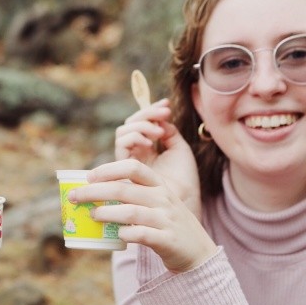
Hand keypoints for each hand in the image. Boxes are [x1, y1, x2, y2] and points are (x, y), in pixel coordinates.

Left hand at [69, 160, 216, 273]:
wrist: (198, 252)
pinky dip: (126, 233)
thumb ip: (132, 196)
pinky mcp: (167, 240)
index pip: (133, 167)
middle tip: (75, 197)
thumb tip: (93, 194)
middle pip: (124, 189)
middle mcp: (163, 199)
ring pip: (131, 211)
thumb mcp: (156, 203)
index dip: (109, 169)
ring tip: (92, 215)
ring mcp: (166, 219)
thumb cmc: (167, 225)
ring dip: (106, 213)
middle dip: (95, 191)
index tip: (89, 176)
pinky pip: (142, 234)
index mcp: (159, 186)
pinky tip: (117, 234)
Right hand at [115, 99, 199, 217]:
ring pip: (122, 132)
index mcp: (148, 148)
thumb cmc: (184, 179)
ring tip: (159, 132)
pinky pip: (121, 145)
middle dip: (146, 114)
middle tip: (165, 113)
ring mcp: (128, 160)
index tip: (166, 104)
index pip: (142, 123)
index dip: (151, 110)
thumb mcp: (179, 149)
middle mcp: (135, 153)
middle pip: (130, 124)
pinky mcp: (123, 169)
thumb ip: (168, 131)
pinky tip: (151, 143)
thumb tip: (159, 119)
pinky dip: (135, 138)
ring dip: (141, 126)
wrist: (185, 201)